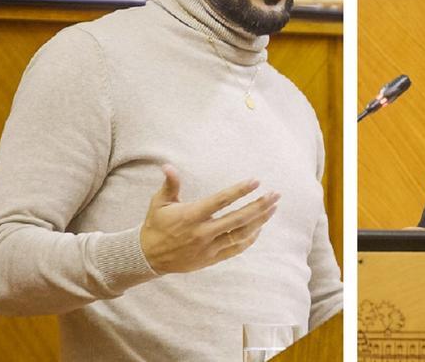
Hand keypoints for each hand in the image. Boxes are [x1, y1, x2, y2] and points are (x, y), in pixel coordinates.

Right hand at [139, 165, 279, 273]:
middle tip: (276, 195)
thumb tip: (168, 165)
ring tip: (273, 208)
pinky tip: (259, 228)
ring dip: (260, 221)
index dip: (240, 190)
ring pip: (241, 234)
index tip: (256, 181)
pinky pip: (236, 249)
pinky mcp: (211, 258)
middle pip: (238, 218)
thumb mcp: (159, 203)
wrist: (148, 257)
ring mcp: (209, 247)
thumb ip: (169, 184)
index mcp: (191, 215)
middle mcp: (202, 232)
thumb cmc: (155, 225)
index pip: (221, 201)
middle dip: (260, 205)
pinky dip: (250, 238)